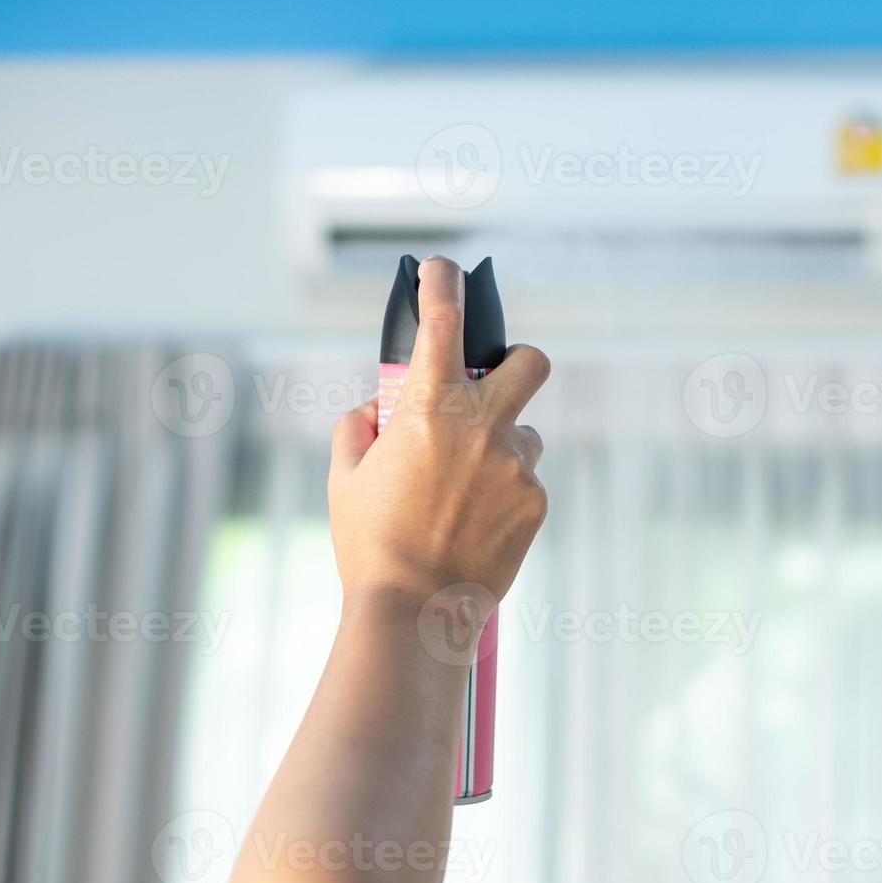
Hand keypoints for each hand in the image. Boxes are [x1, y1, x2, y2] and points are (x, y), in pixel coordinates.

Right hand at [328, 256, 549, 622]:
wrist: (415, 612)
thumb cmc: (370, 543)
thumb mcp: (345, 475)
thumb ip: (359, 425)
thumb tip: (382, 407)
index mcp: (428, 409)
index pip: (442, 321)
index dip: (442, 283)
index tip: (441, 270)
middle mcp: (481, 426)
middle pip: (530, 362)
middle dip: (518, 361)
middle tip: (495, 384)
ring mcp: (515, 464)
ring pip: (523, 432)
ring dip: (501, 443)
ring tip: (464, 489)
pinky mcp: (536, 501)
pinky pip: (525, 479)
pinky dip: (504, 490)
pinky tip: (475, 523)